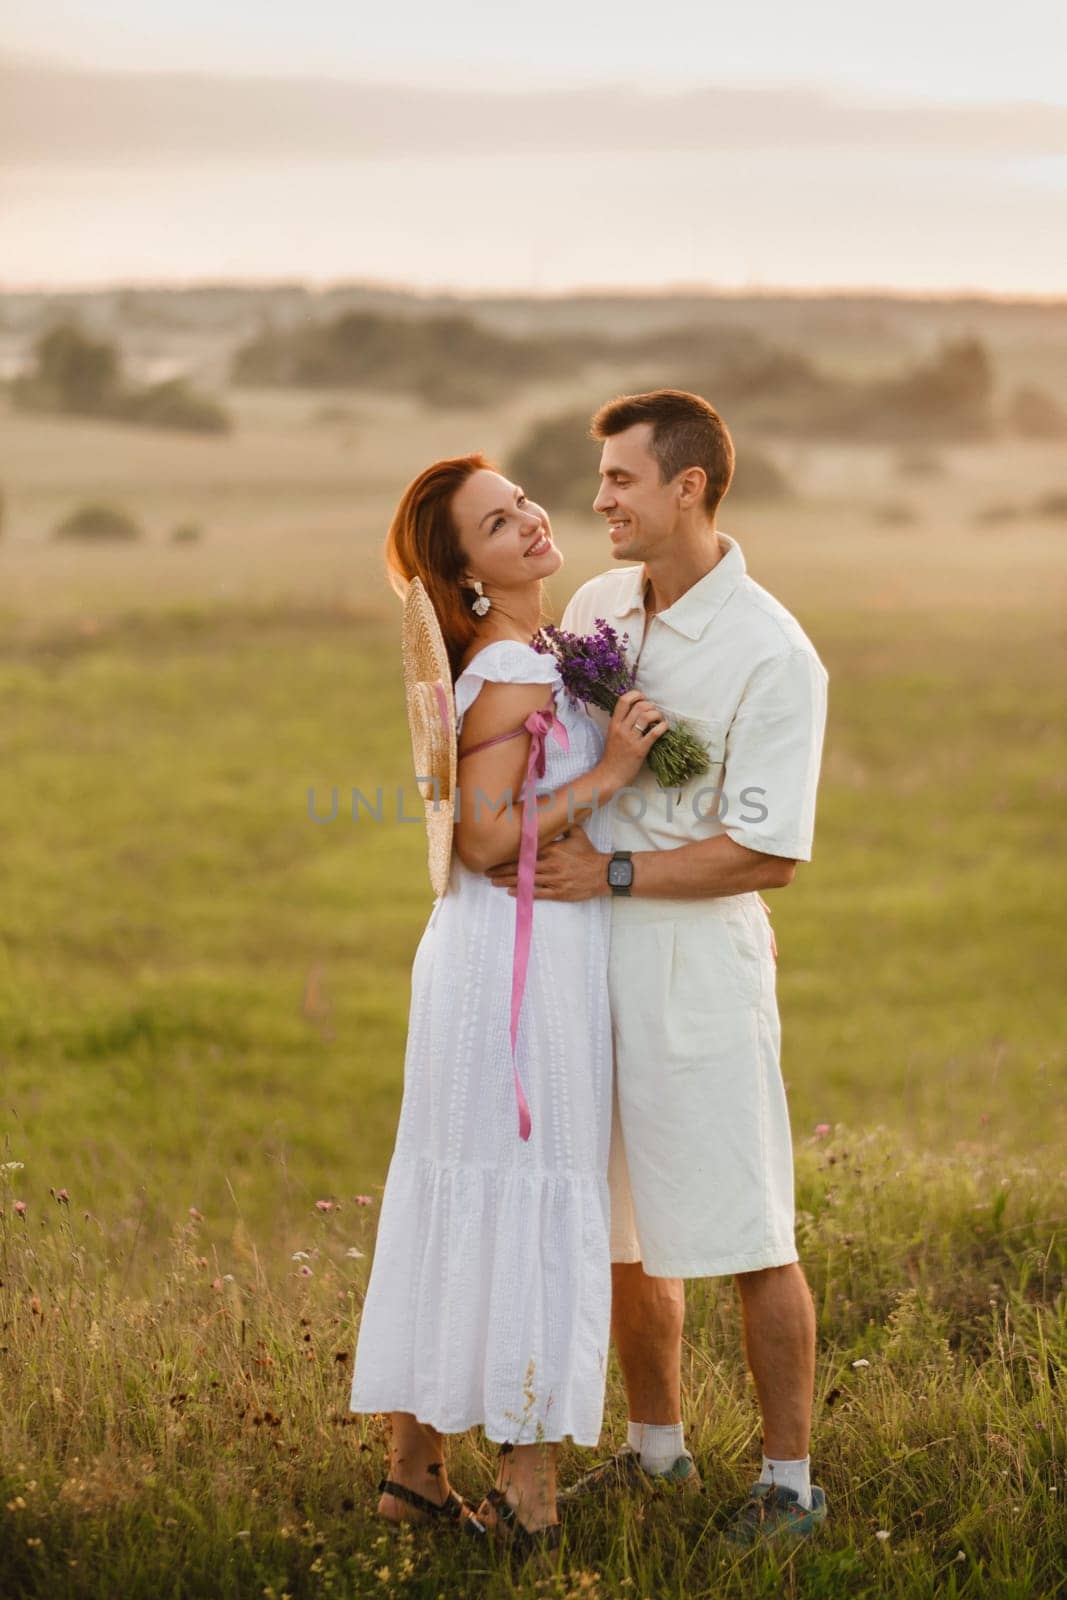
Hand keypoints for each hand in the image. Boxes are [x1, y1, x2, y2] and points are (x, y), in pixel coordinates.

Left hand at [487, 828, 609, 901]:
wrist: (603, 873)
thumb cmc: (588, 853)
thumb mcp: (576, 834)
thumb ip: (561, 825)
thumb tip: (551, 812)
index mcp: (553, 849)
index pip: (526, 851)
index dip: (509, 854)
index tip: (495, 854)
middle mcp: (550, 864)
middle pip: (521, 867)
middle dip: (502, 869)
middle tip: (487, 870)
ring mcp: (554, 879)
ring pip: (526, 881)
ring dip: (508, 881)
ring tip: (494, 882)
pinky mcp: (559, 892)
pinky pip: (538, 893)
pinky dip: (524, 893)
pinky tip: (511, 892)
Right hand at [597, 689, 667, 789]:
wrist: (610, 776)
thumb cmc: (612, 757)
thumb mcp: (612, 736)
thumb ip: (621, 723)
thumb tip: (636, 711)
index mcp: (614, 724)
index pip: (623, 701)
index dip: (636, 695)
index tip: (643, 698)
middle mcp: (621, 729)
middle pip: (638, 706)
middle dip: (650, 705)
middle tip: (654, 712)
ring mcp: (631, 739)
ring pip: (646, 716)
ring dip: (657, 714)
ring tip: (660, 719)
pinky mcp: (640, 750)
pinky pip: (654, 733)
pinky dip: (663, 726)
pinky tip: (665, 727)